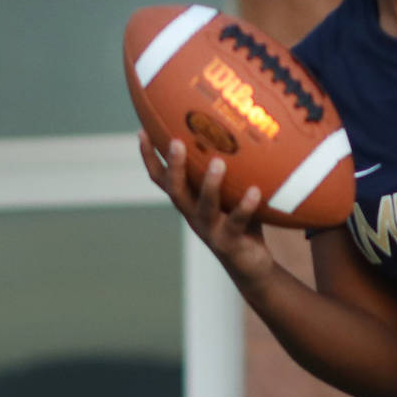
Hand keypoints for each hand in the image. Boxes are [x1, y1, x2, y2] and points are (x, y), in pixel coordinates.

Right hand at [138, 130, 273, 282]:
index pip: (162, 179)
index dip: (150, 158)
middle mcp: (193, 216)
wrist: (250, 266)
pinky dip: (245, 206)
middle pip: (176, 190)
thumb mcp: (232, 194)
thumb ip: (232, 169)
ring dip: (210, 184)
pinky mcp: (229, 242)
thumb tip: (240, 130)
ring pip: (204, 206)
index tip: (142, 131)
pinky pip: (237, 222)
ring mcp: (210, 230)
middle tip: (176, 141)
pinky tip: (255, 191)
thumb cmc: (241, 221)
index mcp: (189, 202)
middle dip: (174, 166)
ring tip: (218, 162)